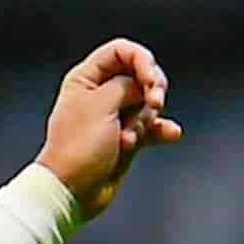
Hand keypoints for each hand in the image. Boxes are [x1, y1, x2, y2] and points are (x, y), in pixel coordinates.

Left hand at [38, 39, 179, 219]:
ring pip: (148, 102)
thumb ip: (128, 85)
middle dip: (151, 90)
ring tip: (128, 139)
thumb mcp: (102, 105)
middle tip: (152, 104)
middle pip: (140, 75)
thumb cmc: (78, 148)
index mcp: (86, 78)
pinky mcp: (126, 137)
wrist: (72, 191)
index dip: (142, 59)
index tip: (150, 80)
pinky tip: (171, 134)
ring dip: (146, 119)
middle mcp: (100, 93)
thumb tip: (144, 85)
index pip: (121, 51)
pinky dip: (160, 130)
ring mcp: (114, 116)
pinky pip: (151, 126)